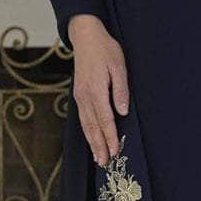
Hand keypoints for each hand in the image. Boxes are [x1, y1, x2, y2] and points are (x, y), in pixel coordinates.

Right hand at [67, 14, 129, 165]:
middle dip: (99, 146)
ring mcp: (80, 96)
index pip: (105, 119)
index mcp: (96, 90)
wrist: (85, 37)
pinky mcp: (79, 95)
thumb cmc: (105, 50)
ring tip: (98, 158)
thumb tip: (122, 111)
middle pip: (93, 127)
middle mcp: (85, 96)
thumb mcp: (118, 66)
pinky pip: (83, 118)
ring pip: (86, 125)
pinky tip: (91, 140)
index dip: (110, 137)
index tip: (115, 151)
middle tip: (105, 163)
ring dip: (92, 143)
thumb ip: (120, 90)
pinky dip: (87, 132)